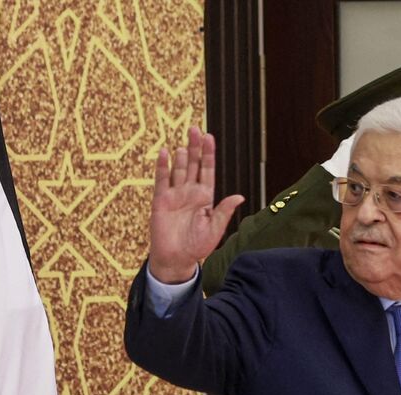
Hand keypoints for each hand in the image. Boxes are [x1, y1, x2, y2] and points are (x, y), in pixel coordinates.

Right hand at [148, 126, 244, 282]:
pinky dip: (162, 167)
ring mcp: (175, 195)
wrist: (176, 259)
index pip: (207, 170)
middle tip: (194, 129)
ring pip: (178, 170)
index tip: (209, 137)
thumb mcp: (215, 229)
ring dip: (181, 157)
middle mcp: (190, 192)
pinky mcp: (161, 201)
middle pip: (193, 164)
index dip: (208, 154)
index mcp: (205, 197)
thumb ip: (224, 211)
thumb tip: (240, 197)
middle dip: (194, 147)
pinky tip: (165, 154)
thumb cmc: (197, 247)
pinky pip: (161, 180)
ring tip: (185, 145)